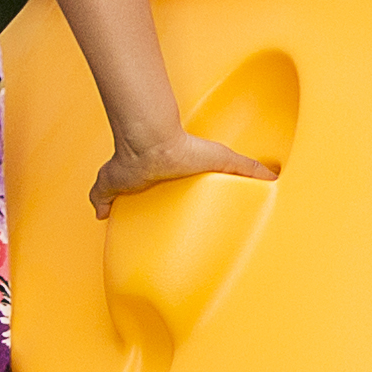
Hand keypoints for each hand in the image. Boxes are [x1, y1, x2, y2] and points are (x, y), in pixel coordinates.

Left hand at [89, 124, 279, 217]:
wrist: (152, 145)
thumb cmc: (185, 149)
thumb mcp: (224, 160)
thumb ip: (247, 167)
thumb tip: (272, 176)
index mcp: (170, 175)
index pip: (169, 185)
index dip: (170, 193)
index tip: (174, 205)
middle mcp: (147, 178)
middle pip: (144, 194)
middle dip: (145, 203)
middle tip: (148, 219)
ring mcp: (128, 184)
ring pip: (120, 198)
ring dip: (119, 207)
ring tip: (126, 226)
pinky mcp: (112, 188)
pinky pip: (101, 201)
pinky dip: (100, 207)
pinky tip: (100, 217)